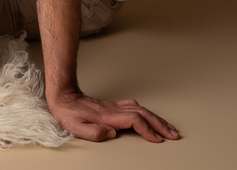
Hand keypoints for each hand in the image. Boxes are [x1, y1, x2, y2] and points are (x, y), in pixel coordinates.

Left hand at [48, 91, 179, 142]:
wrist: (63, 97)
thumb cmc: (68, 114)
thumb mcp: (76, 127)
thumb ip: (94, 132)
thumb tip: (112, 133)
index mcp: (108, 116)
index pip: (134, 121)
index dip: (147, 130)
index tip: (157, 139)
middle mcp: (114, 109)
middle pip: (143, 114)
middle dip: (160, 124)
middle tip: (174, 135)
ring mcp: (114, 106)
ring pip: (141, 109)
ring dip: (156, 118)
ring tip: (169, 128)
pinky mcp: (113, 106)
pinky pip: (135, 107)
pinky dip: (147, 112)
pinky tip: (150, 116)